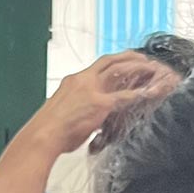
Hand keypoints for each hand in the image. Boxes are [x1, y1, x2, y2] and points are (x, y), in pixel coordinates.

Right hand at [21, 52, 175, 156]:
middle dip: (127, 57)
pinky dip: (139, 93)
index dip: (111, 62)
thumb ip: (77, 110)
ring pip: (119, 70)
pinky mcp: (100, 104)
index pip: (96, 66)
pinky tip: (149, 92)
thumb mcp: (63, 112)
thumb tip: (84, 120)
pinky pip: (125, 96)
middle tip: (141, 59)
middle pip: (109, 61)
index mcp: (73, 81)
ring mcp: (92, 90)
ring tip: (150, 68)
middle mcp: (82, 80)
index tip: (121, 62)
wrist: (43, 135)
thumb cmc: (49, 130)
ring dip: (136, 68)